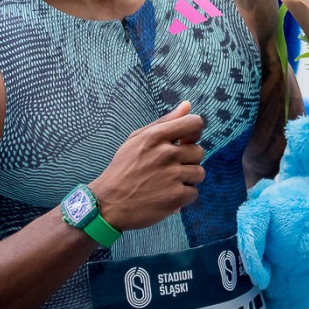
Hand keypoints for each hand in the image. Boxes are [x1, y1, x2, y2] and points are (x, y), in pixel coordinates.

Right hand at [90, 101, 205, 230]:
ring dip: (187, 179)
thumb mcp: (137, 139)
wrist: (109, 203)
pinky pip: (194, 192)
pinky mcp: (176, 197)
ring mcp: (172, 176)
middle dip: (188, 160)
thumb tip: (187, 105)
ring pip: (199, 172)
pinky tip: (167, 195)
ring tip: (168, 182)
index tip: (185, 141)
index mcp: (156, 136)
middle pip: (199, 151)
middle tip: (169, 167)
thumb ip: (164, 122)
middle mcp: (166, 154)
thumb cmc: (123, 168)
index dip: (194, 132)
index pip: (194, 123)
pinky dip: (183, 196)